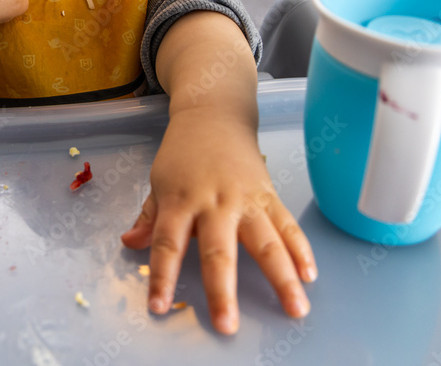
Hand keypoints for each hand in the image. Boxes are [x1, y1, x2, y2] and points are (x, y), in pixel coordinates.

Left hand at [121, 109, 316, 334]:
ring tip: (295, 309)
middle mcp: (213, 203)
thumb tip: (129, 244)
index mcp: (179, 201)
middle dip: (222, 290)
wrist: (213, 115)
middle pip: (218, 251)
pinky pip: (287, 225)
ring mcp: (245, 199)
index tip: (158, 307)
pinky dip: (301, 250)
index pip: (166, 244)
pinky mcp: (270, 194)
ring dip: (282, 277)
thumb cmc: (183, 153)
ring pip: (265, 242)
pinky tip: (311, 275)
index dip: (162, 277)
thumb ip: (149, 217)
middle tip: (228, 325)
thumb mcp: (158, 181)